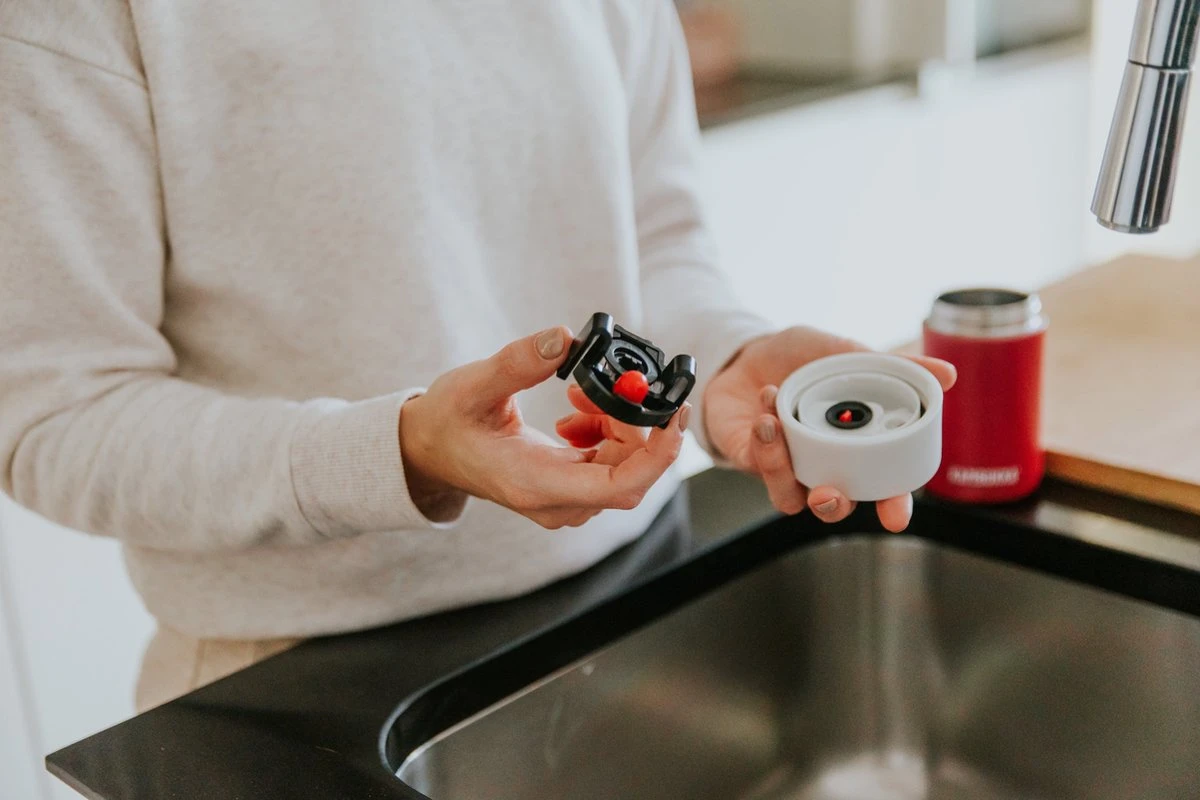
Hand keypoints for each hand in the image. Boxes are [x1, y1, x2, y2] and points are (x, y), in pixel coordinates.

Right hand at [399, 327, 686, 529]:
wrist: (428, 450)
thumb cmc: (446, 422)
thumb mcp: (472, 386)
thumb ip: (517, 363)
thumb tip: (562, 337)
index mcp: (534, 484)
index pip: (618, 487)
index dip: (658, 455)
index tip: (671, 413)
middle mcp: (555, 501)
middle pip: (630, 474)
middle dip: (638, 426)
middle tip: (617, 384)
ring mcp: (564, 499)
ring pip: (623, 467)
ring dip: (618, 424)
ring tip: (579, 393)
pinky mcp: (568, 487)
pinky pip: (609, 463)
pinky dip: (606, 431)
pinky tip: (577, 410)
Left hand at [703, 326, 955, 531]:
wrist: (747, 352)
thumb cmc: (802, 360)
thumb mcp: (848, 353)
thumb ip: (894, 366)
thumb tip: (948, 375)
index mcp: (856, 448)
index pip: (883, 489)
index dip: (893, 506)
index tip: (896, 516)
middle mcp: (823, 465)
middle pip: (835, 506)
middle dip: (833, 506)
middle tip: (829, 492)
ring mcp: (787, 467)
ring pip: (791, 497)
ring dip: (782, 466)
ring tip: (777, 421)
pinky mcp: (751, 460)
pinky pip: (758, 467)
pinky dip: (762, 443)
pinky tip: (766, 410)